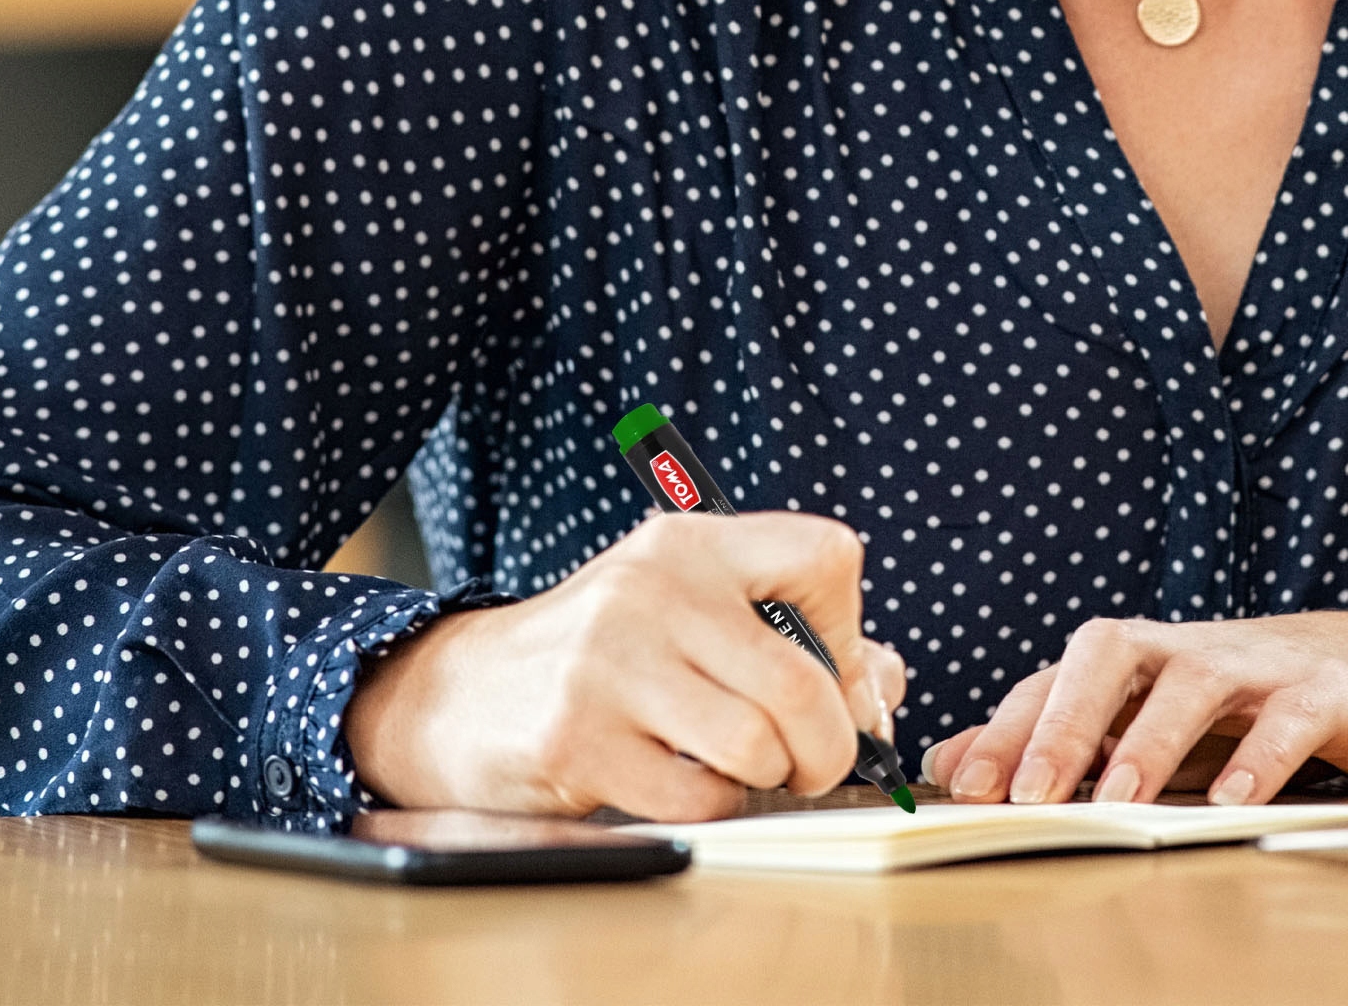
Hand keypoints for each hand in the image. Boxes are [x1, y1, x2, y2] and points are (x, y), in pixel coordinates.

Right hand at [344, 511, 908, 820]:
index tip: (842, 676)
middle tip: (816, 764)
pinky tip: (682, 782)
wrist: (462, 691)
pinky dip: (711, 805)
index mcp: (693, 542)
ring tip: (742, 769)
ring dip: (769, 778)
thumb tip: (885, 688)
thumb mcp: (689, 613)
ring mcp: (612, 661)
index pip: (828, 555)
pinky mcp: (578, 739)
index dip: (855, 633)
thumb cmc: (603, 656)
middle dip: (831, 744)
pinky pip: (696, 795)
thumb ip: (792, 637)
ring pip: (756, 744)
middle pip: (803, 680)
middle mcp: (655, 587)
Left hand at [921, 592, 1347, 806]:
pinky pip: (1288, 716)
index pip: (1060, 675)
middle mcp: (1194, 646)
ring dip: (1147, 742)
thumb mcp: (1164, 723)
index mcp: (1148, 657)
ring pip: (1193, 679)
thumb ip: (1072, 742)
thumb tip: (953, 761)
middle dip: (1062, 720)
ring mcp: (1261, 662)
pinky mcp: (1327, 690)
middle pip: (1111, 651)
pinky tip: (1231, 806)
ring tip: (1114, 804)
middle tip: (1025, 794)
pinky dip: (1257, 759)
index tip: (960, 787)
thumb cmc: (1265, 702)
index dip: (1007, 724)